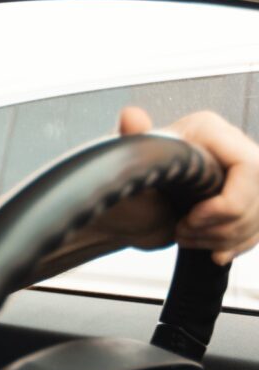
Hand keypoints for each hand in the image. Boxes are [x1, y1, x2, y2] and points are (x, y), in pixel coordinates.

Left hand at [116, 107, 258, 264]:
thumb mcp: (129, 160)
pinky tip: (214, 253)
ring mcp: (240, 177)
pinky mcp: (241, 201)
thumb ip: (133, 137)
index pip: (250, 168)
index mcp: (210, 132)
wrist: (123, 208)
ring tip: (187, 237)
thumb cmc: (126, 180)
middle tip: (183, 230)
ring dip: (223, 238)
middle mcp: (232, 149)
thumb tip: (130, 116)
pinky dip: (236, 245)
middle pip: (258, 197)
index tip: (193, 217)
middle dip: (222, 226)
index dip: (228, 202)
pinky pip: (257, 228)